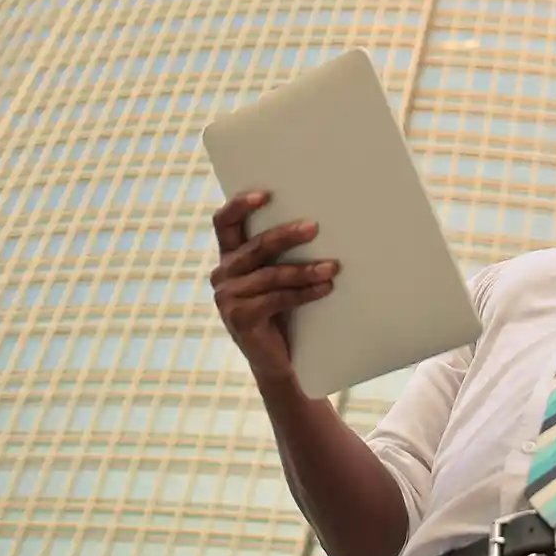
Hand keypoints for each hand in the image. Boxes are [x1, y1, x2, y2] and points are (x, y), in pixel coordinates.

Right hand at [210, 190, 340, 385]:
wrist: (279, 361)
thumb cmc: (284, 311)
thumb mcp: (278, 277)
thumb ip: (282, 254)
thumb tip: (317, 223)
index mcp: (230, 257)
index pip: (224, 222)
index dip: (240, 205)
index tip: (265, 194)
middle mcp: (222, 274)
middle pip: (255, 246)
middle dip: (286, 235)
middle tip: (314, 227)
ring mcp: (227, 298)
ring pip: (271, 274)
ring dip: (305, 270)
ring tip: (332, 267)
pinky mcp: (239, 318)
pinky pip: (277, 298)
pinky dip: (304, 293)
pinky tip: (325, 288)